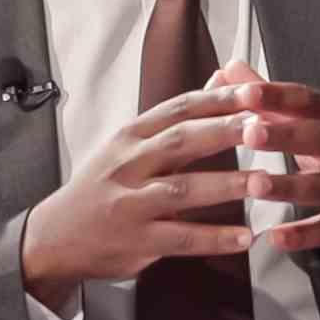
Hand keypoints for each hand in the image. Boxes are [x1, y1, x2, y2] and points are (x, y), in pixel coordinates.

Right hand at [20, 82, 271, 312]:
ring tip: (265, 181)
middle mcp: (128, 164)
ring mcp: (131, 204)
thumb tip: (221, 78)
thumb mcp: (132, 143)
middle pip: (181, 141)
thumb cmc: (103, 185)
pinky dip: (214, 238)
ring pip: (183, 190)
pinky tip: (245, 236)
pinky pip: (181, 239)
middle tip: (264, 127)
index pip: (178, 109)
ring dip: (226, 184)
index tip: (254, 91)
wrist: (55, 237)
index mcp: (131, 136)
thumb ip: (180, 116)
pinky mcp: (136, 242)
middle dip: (224, 132)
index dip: (217, 99)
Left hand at [214, 61, 319, 269]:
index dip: (280, 96)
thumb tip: (230, 69)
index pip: (311, 101)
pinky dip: (306, 234)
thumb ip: (275, 101)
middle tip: (248, 133)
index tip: (245, 92)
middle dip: (285, 135)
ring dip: (290, 186)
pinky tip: (276, 238)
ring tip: (255, 185)